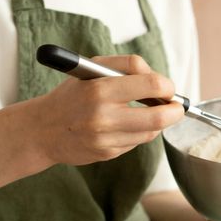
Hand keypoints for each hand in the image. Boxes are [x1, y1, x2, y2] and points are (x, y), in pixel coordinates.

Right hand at [31, 54, 183, 165]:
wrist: (43, 130)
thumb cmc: (70, 95)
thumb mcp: (92, 69)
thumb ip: (126, 66)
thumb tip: (160, 80)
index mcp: (100, 89)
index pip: (151, 84)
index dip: (167, 86)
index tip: (168, 87)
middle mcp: (103, 116)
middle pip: (158, 117)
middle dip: (175, 111)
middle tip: (177, 107)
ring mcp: (105, 138)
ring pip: (150, 132)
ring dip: (157, 122)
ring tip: (149, 113)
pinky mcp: (107, 154)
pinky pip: (136, 142)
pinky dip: (138, 133)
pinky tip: (124, 126)